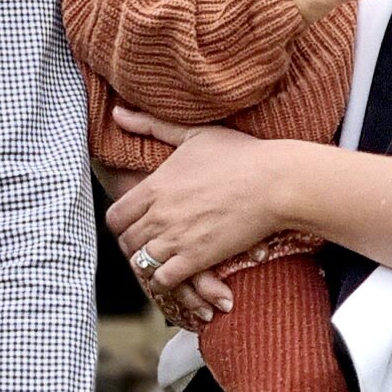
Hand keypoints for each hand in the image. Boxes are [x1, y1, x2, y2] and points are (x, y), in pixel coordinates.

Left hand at [106, 112, 309, 312]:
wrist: (276, 182)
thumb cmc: (240, 154)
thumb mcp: (192, 133)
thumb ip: (150, 125)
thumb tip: (117, 112)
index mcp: (154, 186)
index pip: (115, 216)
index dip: (121, 224)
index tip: (135, 223)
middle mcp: (159, 214)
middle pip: (126, 242)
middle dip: (135, 244)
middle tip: (149, 244)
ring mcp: (177, 238)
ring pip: (141, 263)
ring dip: (149, 263)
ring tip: (163, 258)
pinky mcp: (197, 258)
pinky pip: (163, 279)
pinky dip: (165, 279)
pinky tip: (177, 271)